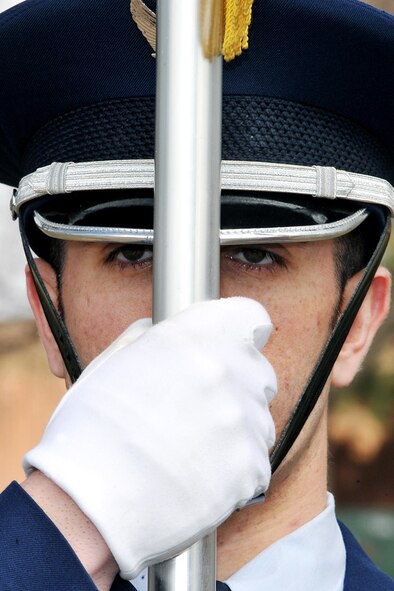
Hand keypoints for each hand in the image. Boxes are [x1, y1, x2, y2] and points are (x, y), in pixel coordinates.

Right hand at [24, 297, 276, 579]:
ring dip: (236, 426)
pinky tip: (198, 475)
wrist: (88, 504)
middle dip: (236, 381)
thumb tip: (160, 331)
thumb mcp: (110, 363)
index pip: (251, 315)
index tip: (228, 344)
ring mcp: (245, 421)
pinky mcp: (252, 468)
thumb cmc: (89, 432)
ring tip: (193, 446)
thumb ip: (147, 337)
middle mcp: (229, 371)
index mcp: (195, 337)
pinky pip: (255, 460)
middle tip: (199, 404)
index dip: (239, 329)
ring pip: (259, 417)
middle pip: (258, 368)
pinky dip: (234, 468)